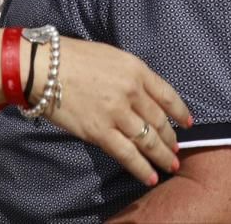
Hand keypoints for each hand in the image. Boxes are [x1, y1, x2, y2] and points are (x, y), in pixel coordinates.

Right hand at [49, 38, 190, 186]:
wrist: (42, 67)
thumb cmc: (72, 56)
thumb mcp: (110, 55)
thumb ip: (129, 74)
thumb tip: (142, 94)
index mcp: (135, 69)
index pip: (167, 94)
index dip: (180, 111)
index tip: (187, 123)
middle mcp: (131, 91)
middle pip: (159, 120)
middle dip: (170, 137)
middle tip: (176, 149)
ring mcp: (116, 113)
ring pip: (148, 140)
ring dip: (161, 155)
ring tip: (169, 165)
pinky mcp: (100, 132)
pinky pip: (127, 155)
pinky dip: (141, 168)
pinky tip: (150, 176)